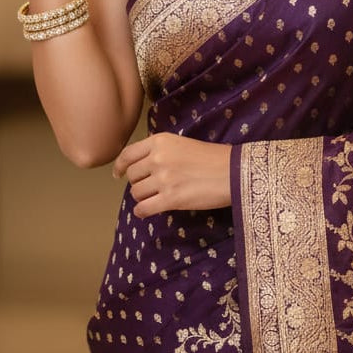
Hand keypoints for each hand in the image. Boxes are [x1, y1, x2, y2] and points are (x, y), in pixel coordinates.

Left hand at [113, 132, 232, 217]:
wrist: (233, 172)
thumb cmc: (213, 157)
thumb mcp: (182, 144)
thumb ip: (161, 151)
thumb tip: (142, 166)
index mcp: (160, 141)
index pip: (128, 154)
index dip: (120, 166)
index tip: (118, 174)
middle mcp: (158, 158)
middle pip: (132, 176)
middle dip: (138, 183)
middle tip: (150, 187)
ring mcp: (163, 179)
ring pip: (136, 193)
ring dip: (143, 197)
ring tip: (157, 197)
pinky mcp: (170, 199)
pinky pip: (143, 209)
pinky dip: (143, 211)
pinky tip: (148, 210)